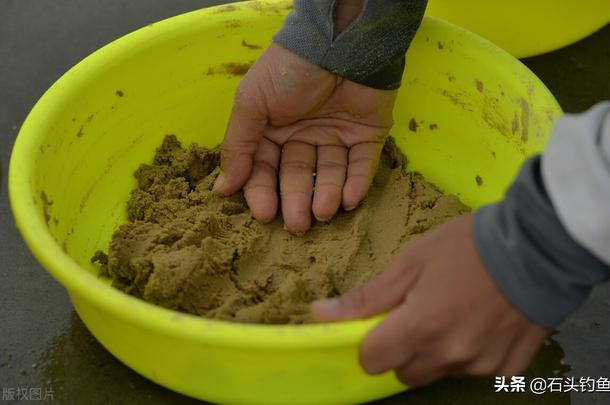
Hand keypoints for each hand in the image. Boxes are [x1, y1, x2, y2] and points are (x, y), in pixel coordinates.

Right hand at [213, 43, 396, 232]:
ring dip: (326, 195)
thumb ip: (238, 146)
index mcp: (273, 130)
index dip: (264, 192)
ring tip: (323, 211)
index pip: (265, 169)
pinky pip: (362, 165)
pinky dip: (356, 184)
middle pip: (298, 177)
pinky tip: (348, 199)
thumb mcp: (252, 103)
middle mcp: (304, 137)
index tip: (265, 213)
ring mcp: (337, 136)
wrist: (339, 41)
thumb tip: (222, 190)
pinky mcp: (368, 135)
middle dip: (297, 201)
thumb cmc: (289, 70)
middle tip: (298, 224)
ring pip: (330, 174)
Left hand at [312, 215, 549, 385]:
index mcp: (420, 328)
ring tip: (456, 310)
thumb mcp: (412, 261)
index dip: (370, 342)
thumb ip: (368, 297)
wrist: (539, 245)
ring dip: (437, 351)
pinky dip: (471, 353)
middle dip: (403, 349)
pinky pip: (475, 370)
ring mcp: (481, 365)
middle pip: (405, 372)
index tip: (383, 323)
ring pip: (439, 372)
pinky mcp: (509, 367)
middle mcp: (449, 355)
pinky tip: (482, 321)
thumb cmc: (469, 246)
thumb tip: (320, 314)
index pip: (372, 361)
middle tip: (421, 312)